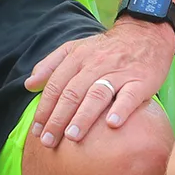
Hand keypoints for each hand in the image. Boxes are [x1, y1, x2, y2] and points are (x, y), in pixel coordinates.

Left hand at [24, 17, 173, 147]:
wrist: (145, 33)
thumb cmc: (107, 47)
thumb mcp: (76, 48)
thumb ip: (51, 64)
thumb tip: (29, 84)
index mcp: (78, 57)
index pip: (56, 85)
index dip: (45, 108)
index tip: (37, 131)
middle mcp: (96, 64)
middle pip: (72, 92)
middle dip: (58, 118)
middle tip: (49, 141)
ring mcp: (119, 72)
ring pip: (97, 94)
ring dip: (83, 116)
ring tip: (72, 137)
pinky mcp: (141, 80)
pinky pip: (129, 96)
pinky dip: (120, 109)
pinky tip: (112, 125)